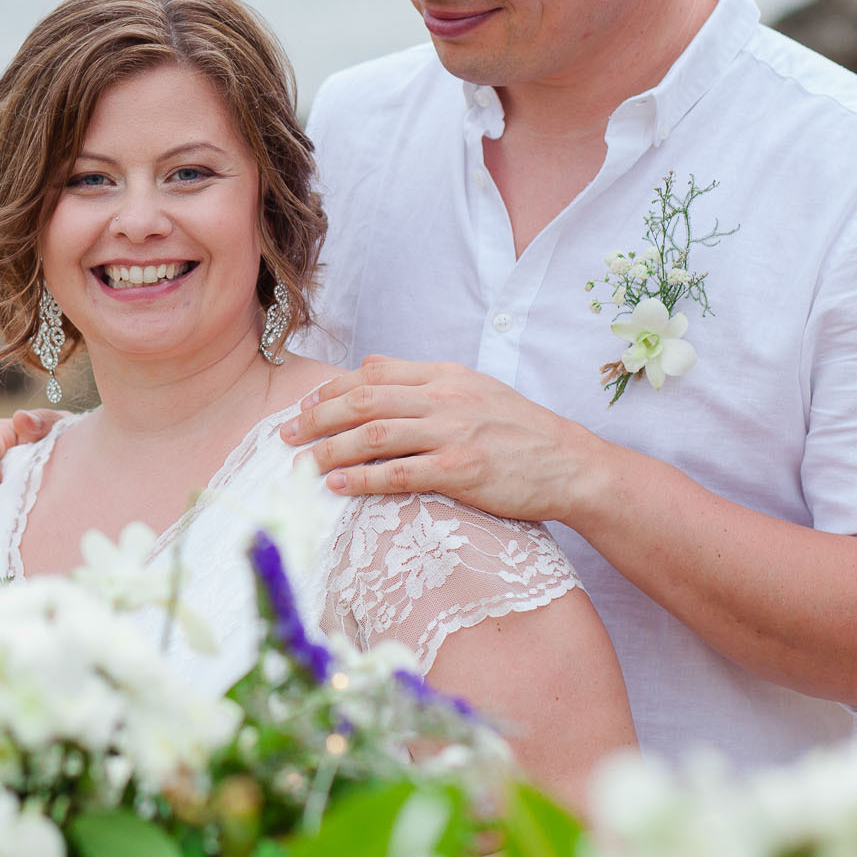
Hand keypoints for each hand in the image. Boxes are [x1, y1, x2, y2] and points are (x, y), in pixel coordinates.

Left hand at [278, 356, 609, 522]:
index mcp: (445, 376)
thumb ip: (424, 380)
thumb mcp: (475, 389)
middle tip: (286, 435)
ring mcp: (454, 434)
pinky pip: (400, 474)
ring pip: (375, 435)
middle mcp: (445, 399)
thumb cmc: (519, 431)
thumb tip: (370, 371)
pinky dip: (362, 478)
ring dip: (330, 448)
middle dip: (318, 417)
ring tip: (299, 463)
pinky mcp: (462, 471)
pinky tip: (336, 485)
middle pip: (365, 400)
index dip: (331, 389)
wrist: (571, 464)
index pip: (373, 373)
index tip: (304, 406)